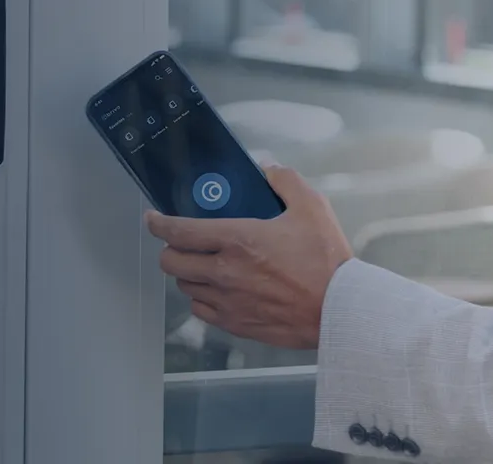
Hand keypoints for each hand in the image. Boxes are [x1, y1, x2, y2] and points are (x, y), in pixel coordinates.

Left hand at [145, 165, 353, 349]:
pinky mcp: (236, 324)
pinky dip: (203, 299)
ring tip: (203, 265)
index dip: (158, 223)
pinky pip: (202, 311)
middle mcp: (224, 272)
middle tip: (181, 243)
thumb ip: (286, 181)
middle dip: (170, 249)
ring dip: (188, 274)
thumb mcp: (312, 207)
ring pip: (184, 287)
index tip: (153, 219)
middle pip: (171, 262)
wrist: (339, 310)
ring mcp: (227, 301)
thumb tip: (269, 169)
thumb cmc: (327, 261)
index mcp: (237, 239)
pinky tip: (217, 291)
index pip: (178, 231)